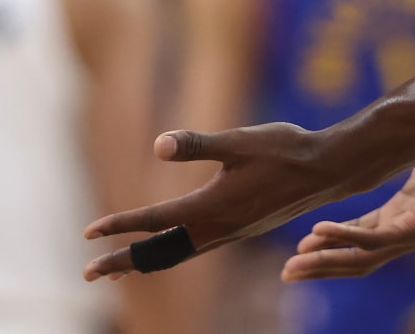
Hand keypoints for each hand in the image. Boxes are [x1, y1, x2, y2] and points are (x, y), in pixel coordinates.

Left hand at [83, 123, 368, 280]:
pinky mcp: (238, 230)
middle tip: (88, 273)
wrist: (326, 170)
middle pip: (160, 253)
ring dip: (145, 261)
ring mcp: (229, 234)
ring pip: (178, 255)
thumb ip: (197, 143)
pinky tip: (167, 248)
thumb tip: (158, 145)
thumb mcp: (239, 140)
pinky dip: (170, 254)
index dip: (119, 226)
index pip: (155, 221)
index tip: (88, 234)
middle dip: (123, 262)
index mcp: (212, 208)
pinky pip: (195, 250)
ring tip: (116, 268)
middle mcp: (218, 229)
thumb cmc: (284, 149)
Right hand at [280, 142, 414, 280]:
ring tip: (295, 266)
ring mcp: (410, 235)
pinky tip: (319, 232)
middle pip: (353, 259)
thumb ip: (387, 154)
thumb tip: (366, 130)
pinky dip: (344, 237)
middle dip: (320, 268)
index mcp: (400, 217)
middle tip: (287, 275)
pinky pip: (373, 239)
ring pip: (359, 259)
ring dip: (325, 262)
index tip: (300, 246)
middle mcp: (403, 232)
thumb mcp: (411, 156)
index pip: (357, 238)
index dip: (328, 244)